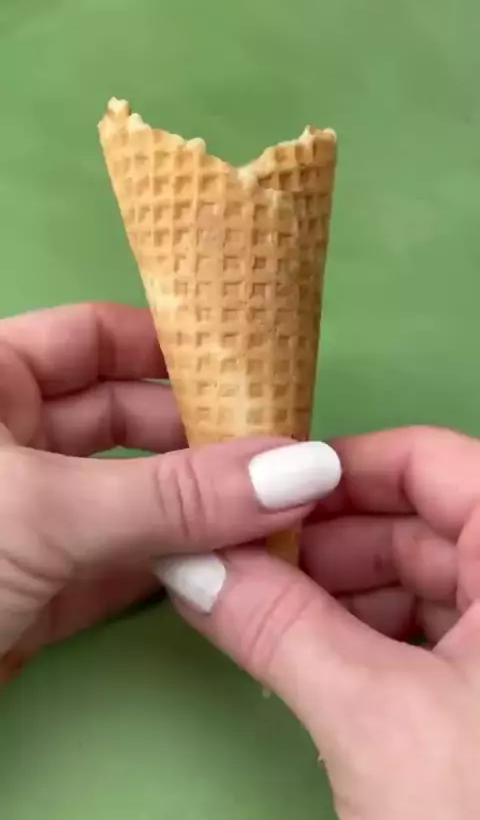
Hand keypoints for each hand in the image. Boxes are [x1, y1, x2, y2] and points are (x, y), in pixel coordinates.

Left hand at [0, 303, 339, 682]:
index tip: (255, 378)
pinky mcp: (38, 590)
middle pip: (124, 418)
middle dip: (202, 439)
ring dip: (197, 512)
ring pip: (130, 497)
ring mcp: (28, 517)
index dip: (172, 350)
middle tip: (284, 462)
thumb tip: (300, 470)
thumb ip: (173, 494)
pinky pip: (119, 563)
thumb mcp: (47, 510)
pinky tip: (232, 571)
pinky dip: (171, 569)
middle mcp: (12, 440)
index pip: (95, 337)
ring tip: (279, 516)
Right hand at [159, 427, 479, 819]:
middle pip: (417, 522)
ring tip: (263, 613)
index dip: (341, 469)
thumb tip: (193, 569)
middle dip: (323, 541)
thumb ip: (277, 628)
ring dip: (336, 593)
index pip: (430, 460)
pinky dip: (364, 637)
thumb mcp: (376, 718)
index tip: (263, 496)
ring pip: (417, 583)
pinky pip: (427, 636)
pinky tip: (312, 657)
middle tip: (242, 564)